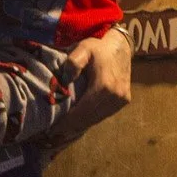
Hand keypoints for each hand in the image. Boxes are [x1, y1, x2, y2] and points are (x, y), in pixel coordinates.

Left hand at [43, 28, 133, 148]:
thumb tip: (66, 79)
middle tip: (54, 131)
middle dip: (71, 126)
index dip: (66, 122)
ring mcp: (121, 100)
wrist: (120, 45)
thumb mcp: (83, 48)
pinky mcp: (124, 101)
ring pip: (97, 119)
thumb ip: (74, 62)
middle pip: (89, 119)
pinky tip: (79, 121)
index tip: (52, 128)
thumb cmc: (98, 47)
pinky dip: (91, 119)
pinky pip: (104, 115)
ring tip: (64, 128)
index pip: (82, 112)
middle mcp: (115, 97)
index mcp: (104, 87)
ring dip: (80, 125)